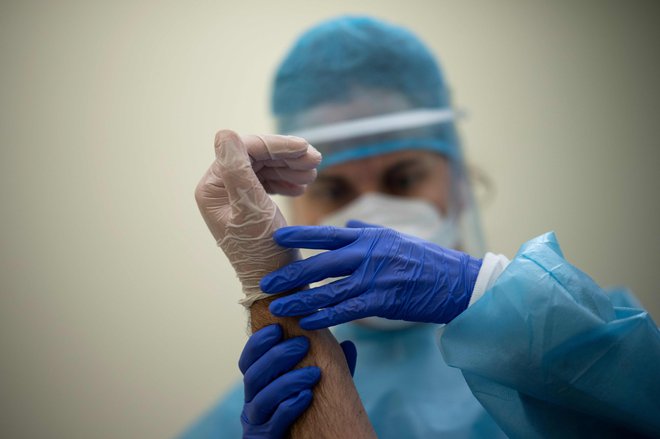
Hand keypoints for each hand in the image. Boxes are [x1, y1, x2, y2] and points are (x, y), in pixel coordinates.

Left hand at [194, 130, 320, 305]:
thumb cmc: (263, 252)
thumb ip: (237, 169)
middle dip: (286, 156)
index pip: (242, 150)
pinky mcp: (249, 205)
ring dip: (289, 166)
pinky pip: (268, 181)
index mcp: (212, 189)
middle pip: (254, 156)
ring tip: (313, 174)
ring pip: (264, 167)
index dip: (275, 145)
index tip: (305, 149)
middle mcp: (219, 190)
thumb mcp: (252, 209)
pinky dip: (286, 180)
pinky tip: (302, 186)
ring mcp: (234, 197)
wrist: (277, 285)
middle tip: (316, 160)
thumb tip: (224, 131)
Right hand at [240, 324, 355, 438]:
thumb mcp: (319, 388)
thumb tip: (348, 343)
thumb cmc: (309, 417)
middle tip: (303, 343)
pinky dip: (288, 407)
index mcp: (260, 385)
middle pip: (252, 375)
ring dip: (287, 381)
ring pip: (261, 398)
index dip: (259, 342)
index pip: (249, 359)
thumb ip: (330, 368)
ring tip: (314, 372)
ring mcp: (256, 423)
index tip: (278, 326)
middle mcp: (252, 402)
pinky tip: (306, 396)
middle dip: (276, 356)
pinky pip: (272, 423)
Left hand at [260, 221, 482, 329]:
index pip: (327, 234)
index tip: (275, 237)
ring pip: (328, 292)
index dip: (299, 235)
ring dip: (301, 301)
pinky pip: (346, 311)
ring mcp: (374, 279)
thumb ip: (366, 231)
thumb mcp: (394, 237)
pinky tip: (307, 322)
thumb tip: (345, 223)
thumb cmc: (424, 258)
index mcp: (368, 238)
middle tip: (266, 283)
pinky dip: (325, 317)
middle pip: (320, 265)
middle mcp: (367, 255)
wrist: (456, 281)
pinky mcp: (382, 302)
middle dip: (290, 275)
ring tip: (279, 307)